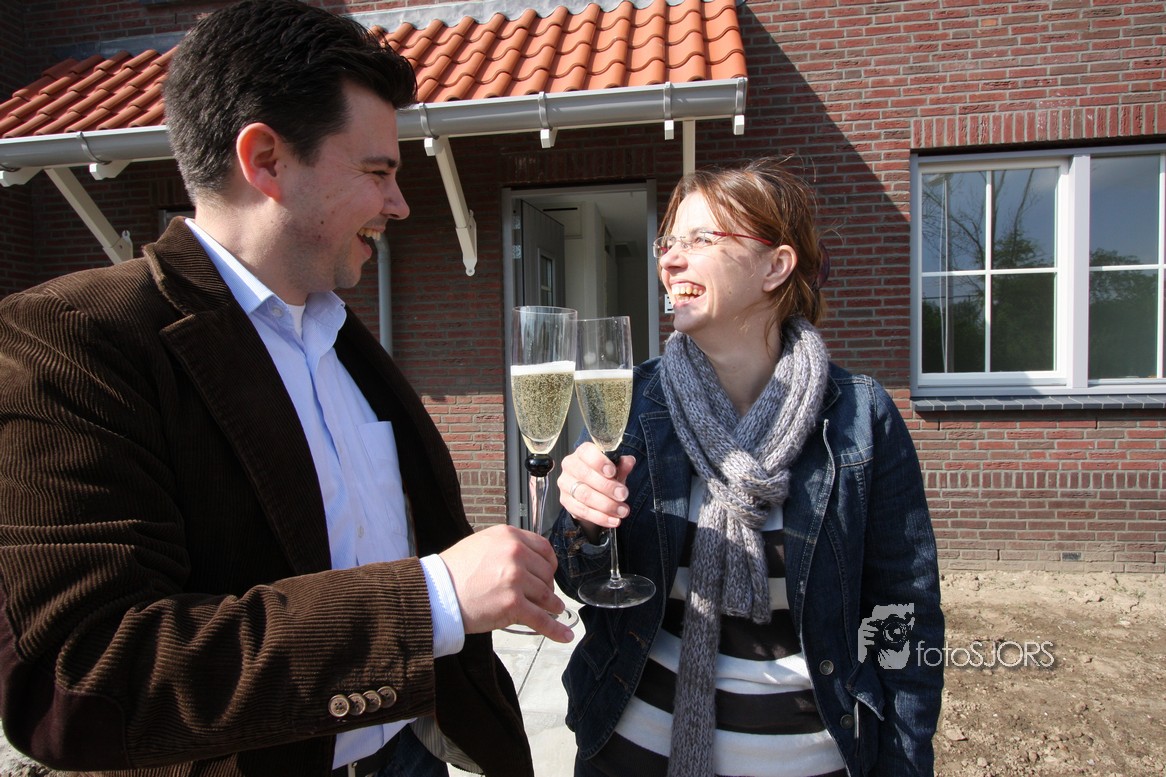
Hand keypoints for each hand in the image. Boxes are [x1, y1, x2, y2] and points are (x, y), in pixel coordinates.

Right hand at [439, 524, 572, 642]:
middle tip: (541, 596)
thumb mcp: (483, 544)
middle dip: (545, 587)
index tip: (549, 574)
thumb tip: (531, 560)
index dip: (549, 564)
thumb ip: (508, 547)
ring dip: (552, 605)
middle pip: (546, 574)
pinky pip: (542, 619)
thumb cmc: (455, 571)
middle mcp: (516, 554)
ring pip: (546, 596)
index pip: (544, 548)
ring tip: (554, 611)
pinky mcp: (513, 605)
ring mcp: (515, 579)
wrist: (436, 593)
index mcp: (509, 536)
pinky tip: (566, 635)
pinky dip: (555, 629)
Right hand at [557, 442, 634, 536]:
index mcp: (582, 453)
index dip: (599, 462)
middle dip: (607, 487)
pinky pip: (582, 511)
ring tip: (622, 511)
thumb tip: (629, 461)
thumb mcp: (615, 469)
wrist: (591, 491)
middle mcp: (570, 465)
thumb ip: (621, 465)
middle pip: (585, 475)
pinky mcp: (565, 501)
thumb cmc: (602, 475)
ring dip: (606, 505)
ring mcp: (565, 484)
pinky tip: (613, 520)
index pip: (586, 452)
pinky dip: (599, 517)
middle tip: (623, 495)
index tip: (613, 472)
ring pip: (584, 495)